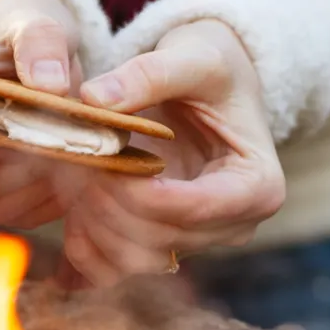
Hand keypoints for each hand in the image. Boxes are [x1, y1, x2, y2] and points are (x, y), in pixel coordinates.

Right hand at [0, 0, 87, 229]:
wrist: (36, 50)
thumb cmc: (23, 27)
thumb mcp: (32, 18)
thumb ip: (39, 41)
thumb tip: (49, 84)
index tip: (7, 125)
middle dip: (16, 163)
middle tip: (64, 138)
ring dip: (40, 184)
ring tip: (79, 151)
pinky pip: (22, 214)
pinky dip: (54, 198)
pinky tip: (82, 168)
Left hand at [58, 18, 284, 285]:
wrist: (210, 89)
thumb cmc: (211, 69)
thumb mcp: (191, 57)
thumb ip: (149, 74)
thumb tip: (94, 100)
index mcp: (258, 186)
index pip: (192, 210)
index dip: (137, 192)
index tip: (100, 157)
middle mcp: (236, 225)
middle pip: (161, 240)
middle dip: (109, 204)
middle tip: (77, 160)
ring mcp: (199, 242)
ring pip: (135, 262)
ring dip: (92, 225)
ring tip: (74, 175)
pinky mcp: (165, 250)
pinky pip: (116, 271)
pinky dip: (84, 247)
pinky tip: (70, 207)